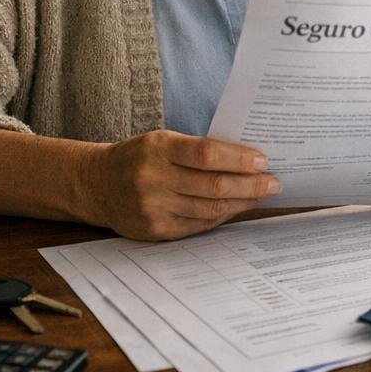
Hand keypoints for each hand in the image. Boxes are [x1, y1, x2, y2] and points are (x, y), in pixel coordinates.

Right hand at [84, 130, 280, 239]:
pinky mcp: (154, 230)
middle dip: (250, 185)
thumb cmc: (139, 156)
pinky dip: (221, 217)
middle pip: (212, 186)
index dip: (238, 159)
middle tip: (274, 182)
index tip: (263, 160)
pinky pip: (197, 225)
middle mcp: (152, 179)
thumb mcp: (163, 141)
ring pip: (208, 209)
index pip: (206, 154)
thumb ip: (198, 149)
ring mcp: (152, 208)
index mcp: (157, 149)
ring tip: (261, 195)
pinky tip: (236, 208)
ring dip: (241, 203)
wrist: (96, 184)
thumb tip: (246, 159)